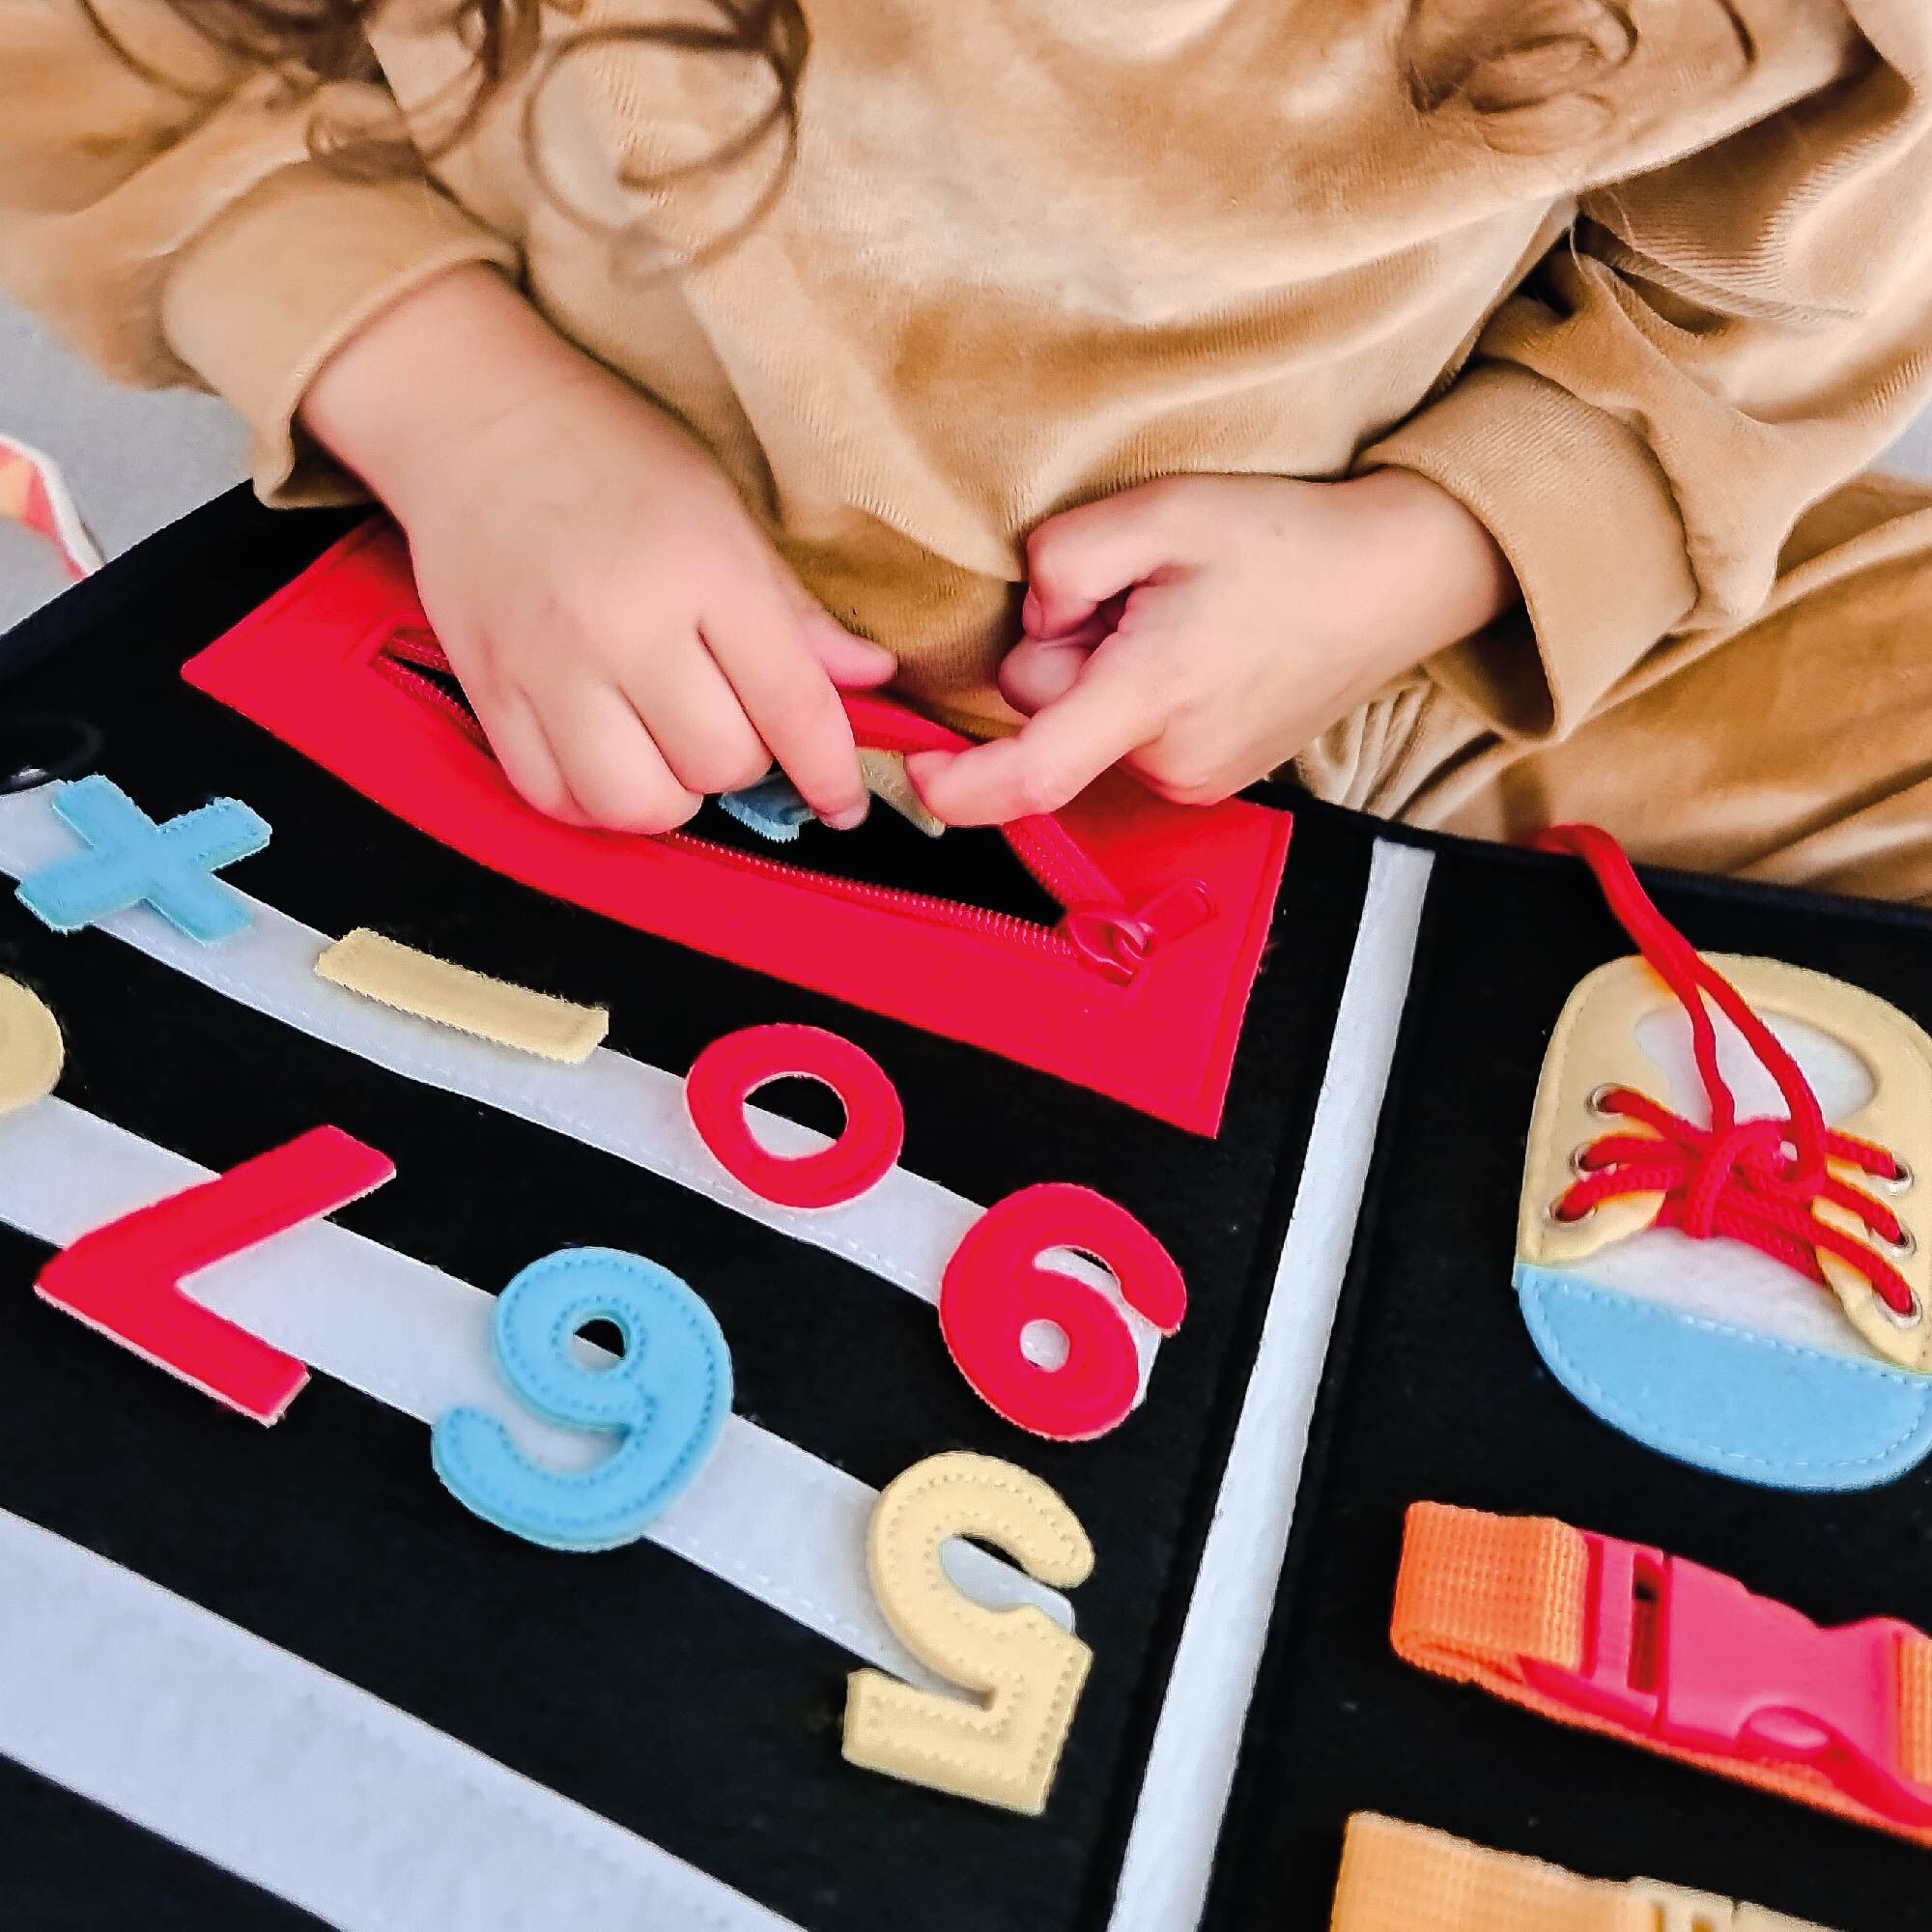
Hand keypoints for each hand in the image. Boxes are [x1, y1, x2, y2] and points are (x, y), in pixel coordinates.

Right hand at [302, 267, 893, 831]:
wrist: (476, 419)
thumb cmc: (617, 459)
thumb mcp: (725, 514)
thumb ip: (794, 612)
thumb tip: (870, 680)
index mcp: (704, 570)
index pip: (792, 707)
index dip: (831, 773)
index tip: (843, 804)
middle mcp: (624, 625)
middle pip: (718, 765)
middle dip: (743, 760)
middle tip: (729, 719)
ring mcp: (547, 665)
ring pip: (636, 803)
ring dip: (671, 794)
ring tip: (667, 750)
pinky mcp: (488, 691)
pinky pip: (554, 799)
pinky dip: (593, 802)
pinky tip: (608, 759)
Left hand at [905, 469, 1517, 825]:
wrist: (1396, 579)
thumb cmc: (1284, 539)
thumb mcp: (1161, 512)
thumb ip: (1065, 560)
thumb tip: (1033, 617)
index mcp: (1153, 696)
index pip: (1031, 775)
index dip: (958, 787)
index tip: (913, 770)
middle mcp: (1170, 759)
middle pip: (1050, 719)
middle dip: (1061, 654)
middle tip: (1137, 593)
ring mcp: (1196, 777)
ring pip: (1088, 728)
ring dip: (1104, 673)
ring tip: (1181, 617)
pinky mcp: (1212, 777)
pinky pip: (1128, 735)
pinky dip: (1136, 693)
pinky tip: (1196, 647)